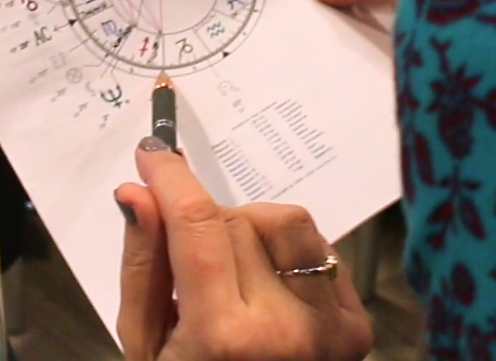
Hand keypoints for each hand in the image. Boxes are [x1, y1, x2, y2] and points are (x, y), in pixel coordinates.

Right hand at [116, 140, 370, 360]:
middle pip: (234, 220)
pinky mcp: (357, 328)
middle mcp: (286, 329)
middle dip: (201, 223)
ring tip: (232, 277)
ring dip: (251, 231)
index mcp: (224, 338)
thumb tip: (138, 193)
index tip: (154, 154)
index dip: (173, 179)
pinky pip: (321, 248)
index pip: (198, 225)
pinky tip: (268, 293)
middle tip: (186, 256)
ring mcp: (330, 328)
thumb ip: (142, 266)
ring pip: (286, 222)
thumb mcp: (147, 346)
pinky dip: (288, 256)